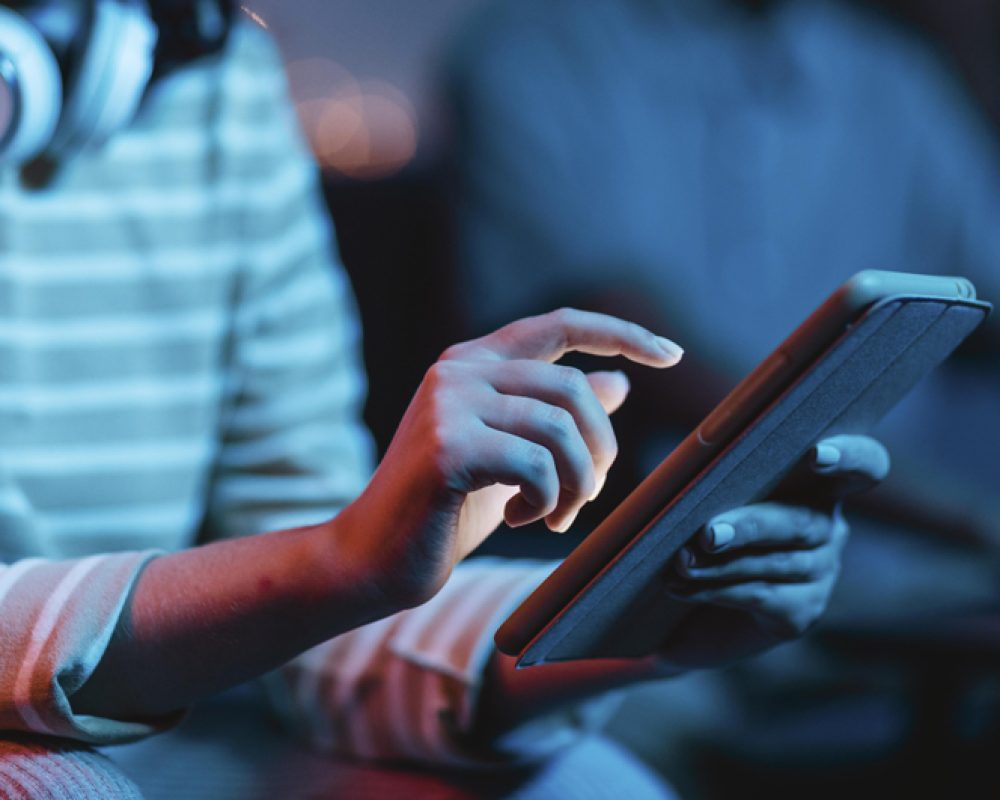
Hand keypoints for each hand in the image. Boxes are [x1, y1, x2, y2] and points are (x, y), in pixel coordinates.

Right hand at [339, 309, 682, 609]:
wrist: (371, 558)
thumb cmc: (443, 508)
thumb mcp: (512, 455)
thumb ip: (555, 417)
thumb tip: (618, 384)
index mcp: (473, 363)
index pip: (560, 325)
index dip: (621, 335)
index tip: (670, 354)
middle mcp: (458, 370)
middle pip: (572, 388)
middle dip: (600, 448)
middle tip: (589, 495)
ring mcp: (448, 405)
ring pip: (560, 428)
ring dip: (577, 483)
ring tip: (557, 515)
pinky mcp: (447, 448)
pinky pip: (536, 465)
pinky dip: (545, 500)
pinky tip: (518, 517)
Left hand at [658, 433, 889, 670]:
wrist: (687, 608)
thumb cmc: (701, 532)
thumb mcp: (710, 500)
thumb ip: (715, 481)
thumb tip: (688, 470)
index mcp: (816, 483)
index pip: (864, 466)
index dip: (851, 457)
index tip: (817, 455)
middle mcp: (828, 527)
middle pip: (802, 522)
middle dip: (751, 526)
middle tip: (709, 534)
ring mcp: (822, 572)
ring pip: (777, 564)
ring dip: (722, 565)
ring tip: (681, 564)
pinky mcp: (804, 611)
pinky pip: (762, 596)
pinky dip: (716, 590)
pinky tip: (682, 588)